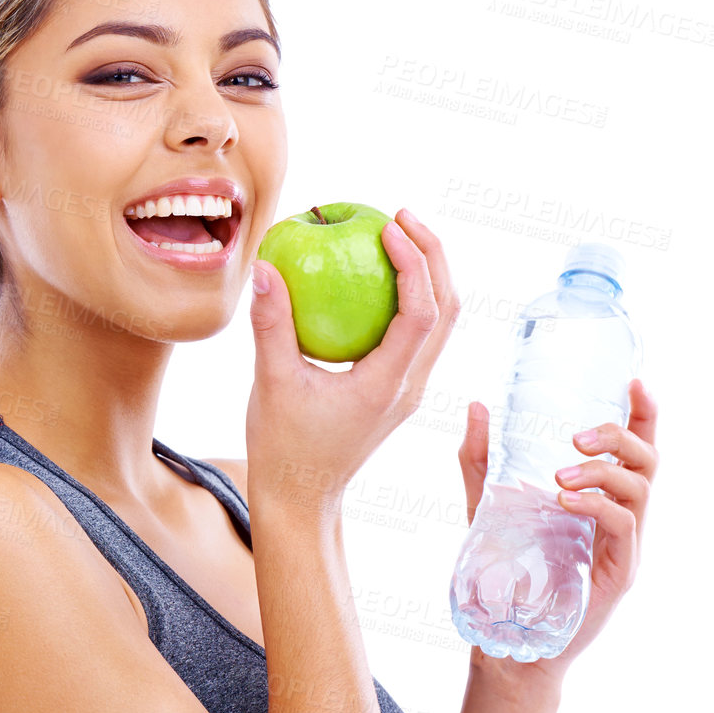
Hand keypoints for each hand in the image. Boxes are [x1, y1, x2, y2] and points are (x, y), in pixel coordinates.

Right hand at [246, 208, 460, 510]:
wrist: (301, 497)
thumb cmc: (284, 447)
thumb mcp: (271, 383)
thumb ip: (271, 324)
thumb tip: (264, 268)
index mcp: (387, 385)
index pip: (422, 312)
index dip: (414, 262)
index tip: (387, 226)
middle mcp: (410, 386)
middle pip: (448, 309)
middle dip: (434, 255)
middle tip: (401, 215)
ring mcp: (408, 389)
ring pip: (440, 321)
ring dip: (427, 274)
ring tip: (397, 235)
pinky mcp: (396, 390)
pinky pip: (418, 333)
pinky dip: (409, 296)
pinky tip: (374, 276)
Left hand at [457, 379, 659, 683]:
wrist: (505, 635)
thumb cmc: (506, 567)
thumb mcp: (488, 502)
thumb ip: (482, 457)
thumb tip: (474, 404)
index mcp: (601, 495)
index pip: (635, 446)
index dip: (642, 413)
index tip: (633, 381)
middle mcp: (622, 515)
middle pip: (648, 460)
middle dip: (619, 436)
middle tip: (576, 437)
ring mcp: (625, 545)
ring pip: (640, 490)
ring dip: (604, 472)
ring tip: (561, 476)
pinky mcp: (619, 572)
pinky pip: (624, 527)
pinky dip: (599, 507)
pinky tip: (565, 502)